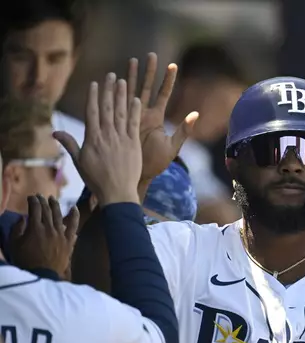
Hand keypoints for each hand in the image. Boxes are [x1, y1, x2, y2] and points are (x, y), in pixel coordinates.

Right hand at [10, 195, 79, 277]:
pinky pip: (73, 225)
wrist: (42, 275)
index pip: (35, 209)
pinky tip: (74, 208)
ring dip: (55, 205)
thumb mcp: (14, 245)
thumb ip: (16, 229)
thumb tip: (23, 218)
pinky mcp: (69, 240)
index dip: (32, 201)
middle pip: (47, 210)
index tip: (30, 197)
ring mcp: (61, 233)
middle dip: (42, 201)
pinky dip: (74, 216)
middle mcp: (49, 228)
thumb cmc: (25, 260)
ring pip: (59, 215)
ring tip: (52, 199)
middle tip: (40, 196)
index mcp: (35, 228)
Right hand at [54, 74, 142, 204]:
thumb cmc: (97, 180)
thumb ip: (70, 145)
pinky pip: (134, 124)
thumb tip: (54, 132)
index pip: (92, 112)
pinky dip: (135, 111)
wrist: (117, 192)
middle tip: (111, 75)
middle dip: (109, 90)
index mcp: (92, 139)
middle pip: (107, 108)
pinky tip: (136, 99)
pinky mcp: (134, 144)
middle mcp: (107, 135)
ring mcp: (121, 139)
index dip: (94, 96)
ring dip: (122, 96)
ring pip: (121, 113)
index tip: (95, 84)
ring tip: (124, 81)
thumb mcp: (80, 162)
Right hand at [126, 53, 198, 181]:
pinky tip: (116, 79)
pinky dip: (118, 92)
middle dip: (149, 72)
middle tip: (151, 55)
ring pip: (131, 91)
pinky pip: (119, 104)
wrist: (137, 175)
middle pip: (147, 88)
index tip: (173, 64)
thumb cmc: (155, 163)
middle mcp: (144, 114)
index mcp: (156, 118)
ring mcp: (131, 117)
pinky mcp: (120, 123)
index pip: (163, 94)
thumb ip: (184, 130)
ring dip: (132, 76)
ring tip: (133, 59)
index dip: (168, 80)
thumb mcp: (172, 146)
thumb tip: (195, 114)